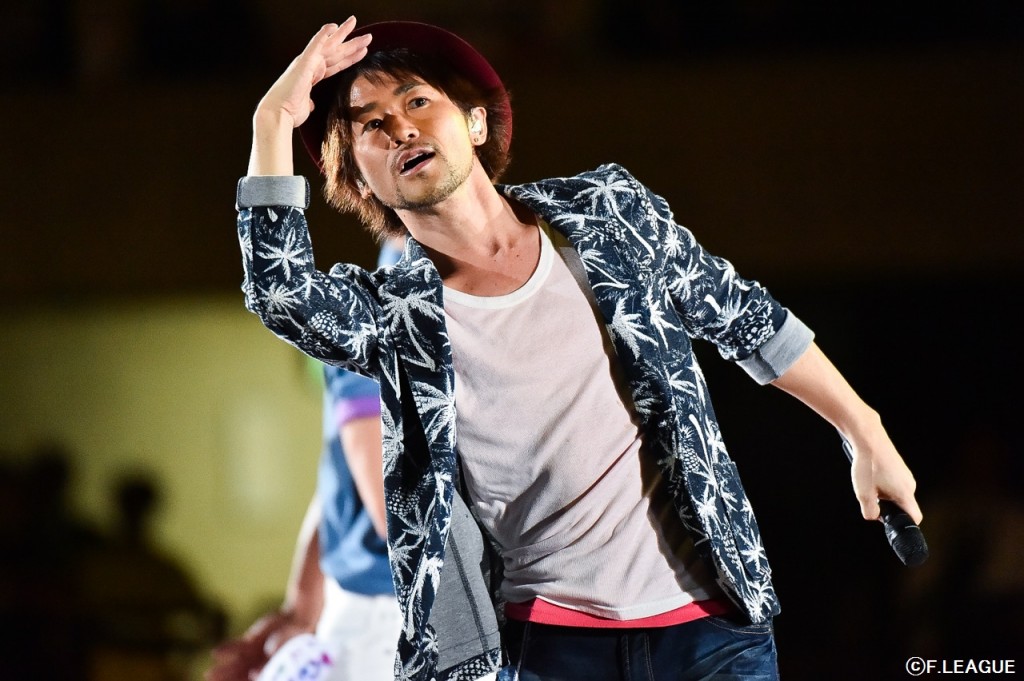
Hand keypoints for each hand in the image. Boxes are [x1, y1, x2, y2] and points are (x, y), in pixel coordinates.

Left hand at [205, 610, 314, 680]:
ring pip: (237, 666)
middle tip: (215, 679)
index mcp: (274, 669)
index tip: (252, 675)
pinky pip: (236, 648)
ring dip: (223, 671)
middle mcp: (262, 666)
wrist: (297, 616)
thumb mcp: (290, 639)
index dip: (251, 679)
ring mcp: (255, 656)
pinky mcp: (250, 644)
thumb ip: (281, 644)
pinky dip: (227, 649)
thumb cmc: (298, 630)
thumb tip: (270, 649)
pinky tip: (215, 653)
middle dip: (230, 680)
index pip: (260, 678)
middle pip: (243, 677)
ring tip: (209, 675)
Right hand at [256, 16, 372, 129]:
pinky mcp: (305, 62)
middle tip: (367, 36)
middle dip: (352, 44)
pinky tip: (333, 26)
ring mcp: (308, 62)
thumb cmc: (290, 111)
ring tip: (355, 22)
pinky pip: (316, 44)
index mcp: (312, 75)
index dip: (350, 58)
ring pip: (331, 45)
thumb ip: (310, 102)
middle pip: (336, 52)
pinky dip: (324, 34)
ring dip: (344, 35)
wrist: (280, 112)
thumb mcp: (306, 106)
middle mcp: (311, 66)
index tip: (362, 52)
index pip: (336, 64)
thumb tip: (311, 105)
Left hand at [847, 429, 922, 524]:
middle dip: (888, 506)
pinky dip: (882, 482)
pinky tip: (870, 475)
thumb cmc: (867, 463)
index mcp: (905, 493)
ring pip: (896, 492)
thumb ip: (870, 511)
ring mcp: (905, 474)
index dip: (905, 525)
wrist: (868, 438)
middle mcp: (910, 483)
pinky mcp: (899, 466)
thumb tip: (875, 516)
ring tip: (869, 483)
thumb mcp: (863, 494)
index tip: (893, 525)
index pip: (915, 517)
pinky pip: (893, 481)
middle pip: (903, 505)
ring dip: (883, 493)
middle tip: (871, 498)